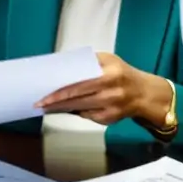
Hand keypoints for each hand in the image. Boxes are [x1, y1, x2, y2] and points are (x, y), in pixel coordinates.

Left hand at [34, 52, 173, 126]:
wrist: (144, 93)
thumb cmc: (121, 73)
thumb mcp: (108, 60)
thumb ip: (86, 63)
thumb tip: (61, 71)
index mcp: (109, 74)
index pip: (79, 85)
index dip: (60, 92)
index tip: (44, 94)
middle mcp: (111, 93)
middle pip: (77, 100)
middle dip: (55, 103)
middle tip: (38, 104)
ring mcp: (110, 109)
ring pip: (79, 110)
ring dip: (61, 109)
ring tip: (46, 107)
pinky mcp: (109, 121)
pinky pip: (86, 116)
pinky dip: (74, 112)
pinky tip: (64, 109)